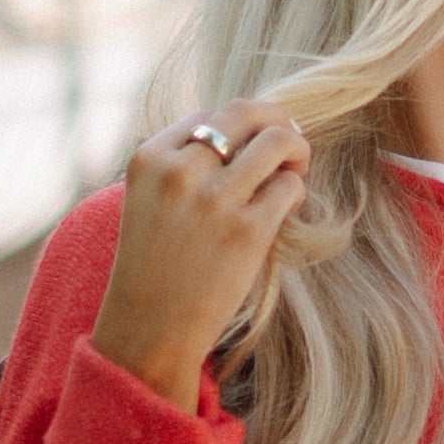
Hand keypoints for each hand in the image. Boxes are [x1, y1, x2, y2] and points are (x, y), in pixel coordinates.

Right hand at [92, 101, 309, 404]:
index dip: (237, 127)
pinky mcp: (248, 231)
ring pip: (277, 140)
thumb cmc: (153, 268)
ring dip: (295, 149)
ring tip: (295, 170)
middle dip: (276, 120)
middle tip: (289, 141)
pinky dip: (295, 192)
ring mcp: (215, 200)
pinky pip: (289, 187)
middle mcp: (180, 171)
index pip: (207, 114)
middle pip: (244, 112)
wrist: (149, 330)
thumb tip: (243, 136)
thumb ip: (182, 165)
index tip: (248, 147)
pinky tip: (284, 210)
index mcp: (149, 159)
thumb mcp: (148, 202)